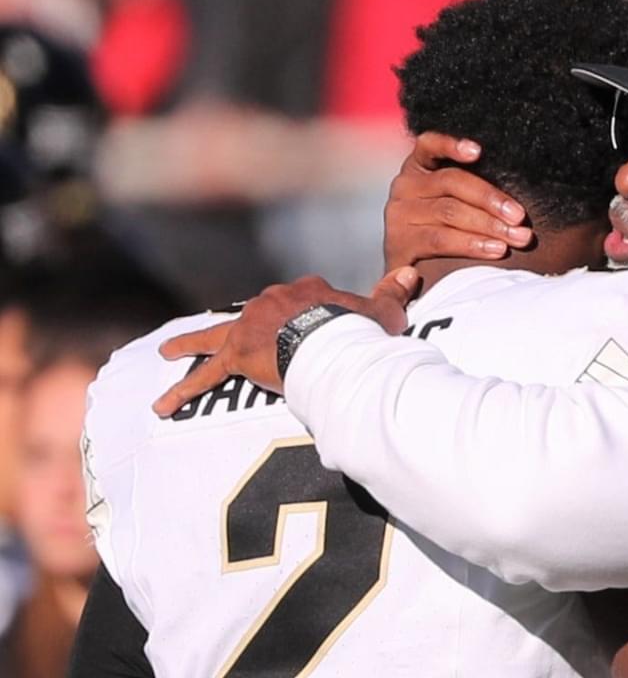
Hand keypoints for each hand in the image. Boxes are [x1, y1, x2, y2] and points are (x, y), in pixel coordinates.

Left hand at [152, 270, 419, 415]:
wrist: (332, 341)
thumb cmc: (360, 329)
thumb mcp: (382, 311)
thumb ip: (392, 293)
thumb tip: (413, 274)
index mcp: (306, 290)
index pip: (301, 298)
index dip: (307, 313)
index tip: (315, 325)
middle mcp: (271, 302)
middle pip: (254, 314)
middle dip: (244, 326)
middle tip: (237, 339)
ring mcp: (249, 326)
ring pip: (215, 336)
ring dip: (190, 345)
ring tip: (166, 352)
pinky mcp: (236, 355)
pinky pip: (205, 376)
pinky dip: (184, 390)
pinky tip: (162, 406)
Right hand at [384, 132, 533, 268]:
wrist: (413, 273)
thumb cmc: (447, 231)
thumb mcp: (454, 202)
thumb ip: (474, 191)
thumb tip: (517, 199)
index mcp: (419, 168)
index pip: (430, 145)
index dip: (452, 145)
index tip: (478, 152)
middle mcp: (404, 186)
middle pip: (452, 183)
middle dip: (491, 200)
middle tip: (520, 217)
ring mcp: (399, 214)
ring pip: (450, 212)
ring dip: (489, 225)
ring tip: (517, 237)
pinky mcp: (399, 243)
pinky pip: (440, 240)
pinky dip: (472, 244)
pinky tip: (495, 250)